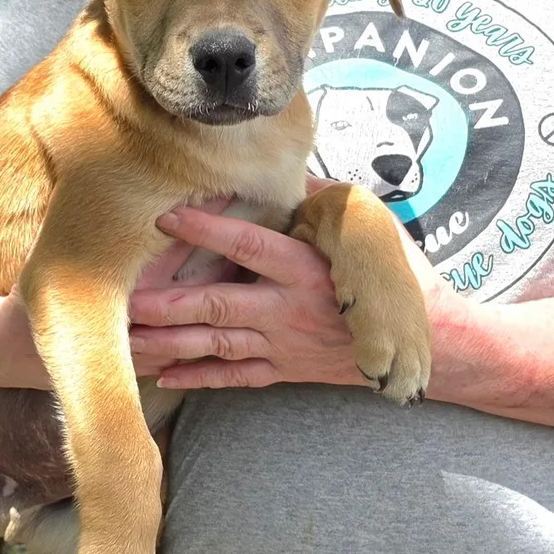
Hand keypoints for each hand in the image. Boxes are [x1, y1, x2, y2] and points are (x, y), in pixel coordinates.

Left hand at [129, 178, 457, 389]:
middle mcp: (288, 310)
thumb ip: (318, 204)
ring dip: (168, 343)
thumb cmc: (398, 278)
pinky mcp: (286, 371)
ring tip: (126, 340)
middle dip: (165, 303)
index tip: (165, 216)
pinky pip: (236, 379)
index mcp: (306, 268)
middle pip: (216, 305)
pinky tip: (162, 377)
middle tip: (121, 298)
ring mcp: (284, 346)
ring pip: (216, 346)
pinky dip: (199, 378)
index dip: (206, 231)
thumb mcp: (367, 229)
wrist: (431, 344)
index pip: (247, 245)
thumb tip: (281, 174)